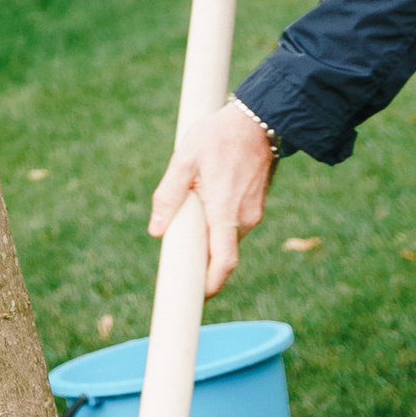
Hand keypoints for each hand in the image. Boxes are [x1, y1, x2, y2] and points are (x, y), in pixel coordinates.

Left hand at [148, 98, 277, 296]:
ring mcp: (254, 212)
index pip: (223, 262)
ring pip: (227, 238)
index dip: (211, 286)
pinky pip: (234, 225)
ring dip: (209, 239)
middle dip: (202, 261)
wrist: (260, 118)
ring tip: (188, 222)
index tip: (197, 299)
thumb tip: (156, 229)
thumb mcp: (185, 159)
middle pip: (222, 253)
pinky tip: (205, 205)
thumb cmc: (219, 136)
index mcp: (225, 211)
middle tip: (178, 262)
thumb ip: (169, 195)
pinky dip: (219, 225)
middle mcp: (245, 218)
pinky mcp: (256, 205)